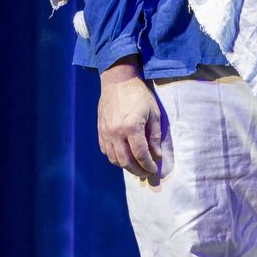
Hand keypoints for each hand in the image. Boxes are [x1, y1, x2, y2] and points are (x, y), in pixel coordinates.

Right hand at [98, 58, 163, 179]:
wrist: (117, 82)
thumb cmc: (139, 95)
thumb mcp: (153, 113)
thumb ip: (154, 136)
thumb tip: (156, 155)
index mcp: (131, 127)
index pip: (140, 154)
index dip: (148, 165)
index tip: (154, 170)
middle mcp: (115, 133)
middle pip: (125, 160)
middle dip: (137, 170)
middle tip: (146, 174)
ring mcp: (105, 133)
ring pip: (114, 158)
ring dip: (126, 167)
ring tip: (137, 168)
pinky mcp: (99, 131)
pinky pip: (106, 151)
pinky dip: (115, 158)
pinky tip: (124, 158)